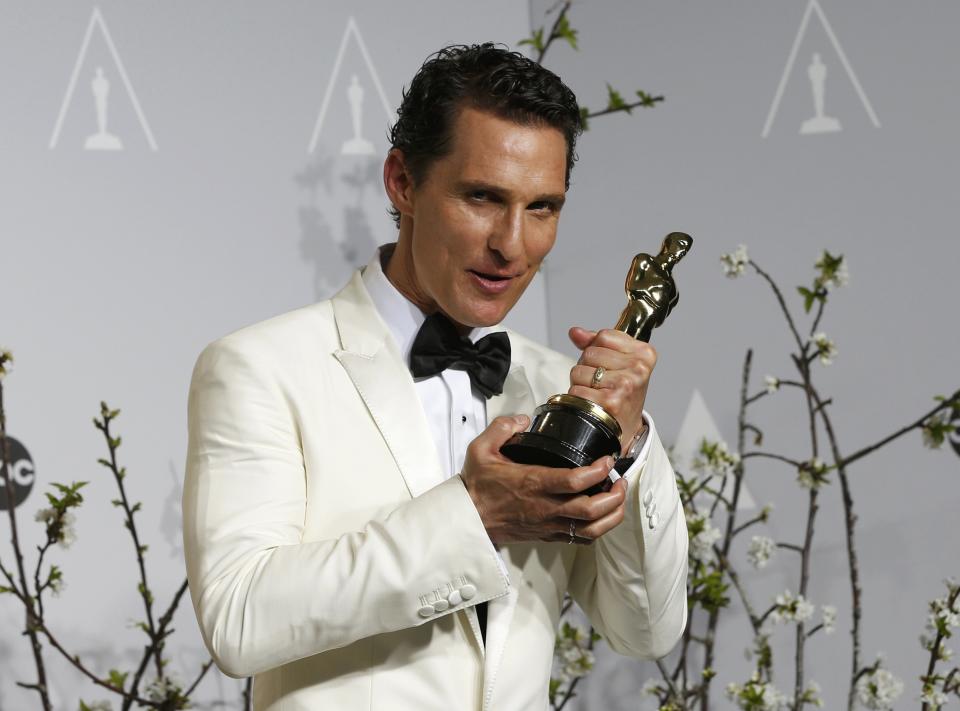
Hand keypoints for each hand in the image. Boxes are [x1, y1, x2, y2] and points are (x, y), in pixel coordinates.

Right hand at [461, 415, 627, 545]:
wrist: (467, 520)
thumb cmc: (476, 488)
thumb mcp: (480, 449)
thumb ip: (502, 428)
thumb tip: (524, 420)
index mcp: (532, 484)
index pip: (574, 481)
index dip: (598, 471)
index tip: (607, 460)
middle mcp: (544, 508)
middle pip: (591, 509)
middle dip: (615, 495)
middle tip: (620, 479)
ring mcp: (548, 525)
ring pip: (591, 529)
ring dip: (612, 515)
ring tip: (618, 497)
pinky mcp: (548, 536)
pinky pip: (581, 538)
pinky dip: (598, 529)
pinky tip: (603, 516)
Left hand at [568, 326, 656, 454]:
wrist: (625, 427)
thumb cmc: (622, 393)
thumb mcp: (618, 362)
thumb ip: (596, 342)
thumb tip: (575, 332)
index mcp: (644, 354)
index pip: (603, 336)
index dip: (597, 349)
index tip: (609, 364)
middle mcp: (637, 369)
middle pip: (589, 353)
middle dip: (588, 367)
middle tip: (602, 382)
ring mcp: (624, 385)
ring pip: (579, 371)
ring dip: (581, 383)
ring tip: (597, 393)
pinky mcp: (609, 402)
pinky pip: (576, 391)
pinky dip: (577, 398)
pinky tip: (592, 403)